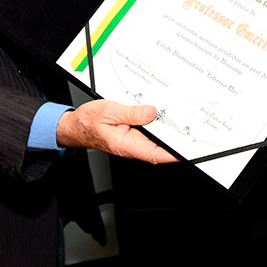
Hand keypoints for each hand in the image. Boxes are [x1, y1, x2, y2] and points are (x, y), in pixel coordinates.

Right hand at [56, 100, 177, 163]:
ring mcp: (132, 142)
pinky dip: (156, 127)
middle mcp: (131, 146)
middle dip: (175, 142)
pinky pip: (148, 135)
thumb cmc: (88, 121)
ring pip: (154, 141)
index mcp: (127, 145)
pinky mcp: (131, 136)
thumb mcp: (110, 111)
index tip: (187, 153)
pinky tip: (161, 118)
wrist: (75, 126)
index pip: (155, 154)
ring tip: (180, 122)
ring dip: (167, 133)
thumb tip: (152, 112)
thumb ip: (132, 113)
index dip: (173, 155)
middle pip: (159, 148)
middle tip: (191, 132)